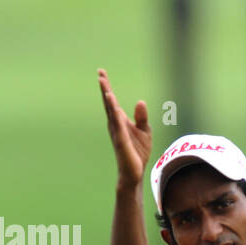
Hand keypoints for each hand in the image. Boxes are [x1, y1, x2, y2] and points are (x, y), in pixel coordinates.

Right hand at [97, 68, 151, 186]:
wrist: (134, 172)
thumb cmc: (137, 152)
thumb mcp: (144, 131)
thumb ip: (142, 117)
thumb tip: (140, 102)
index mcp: (120, 121)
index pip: (113, 101)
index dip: (107, 87)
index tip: (101, 73)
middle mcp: (115, 124)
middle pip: (109, 103)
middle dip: (105, 88)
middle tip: (100, 73)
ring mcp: (117, 132)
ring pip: (111, 111)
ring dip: (107, 97)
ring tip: (103, 83)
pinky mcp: (121, 141)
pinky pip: (117, 124)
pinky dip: (114, 113)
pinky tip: (112, 103)